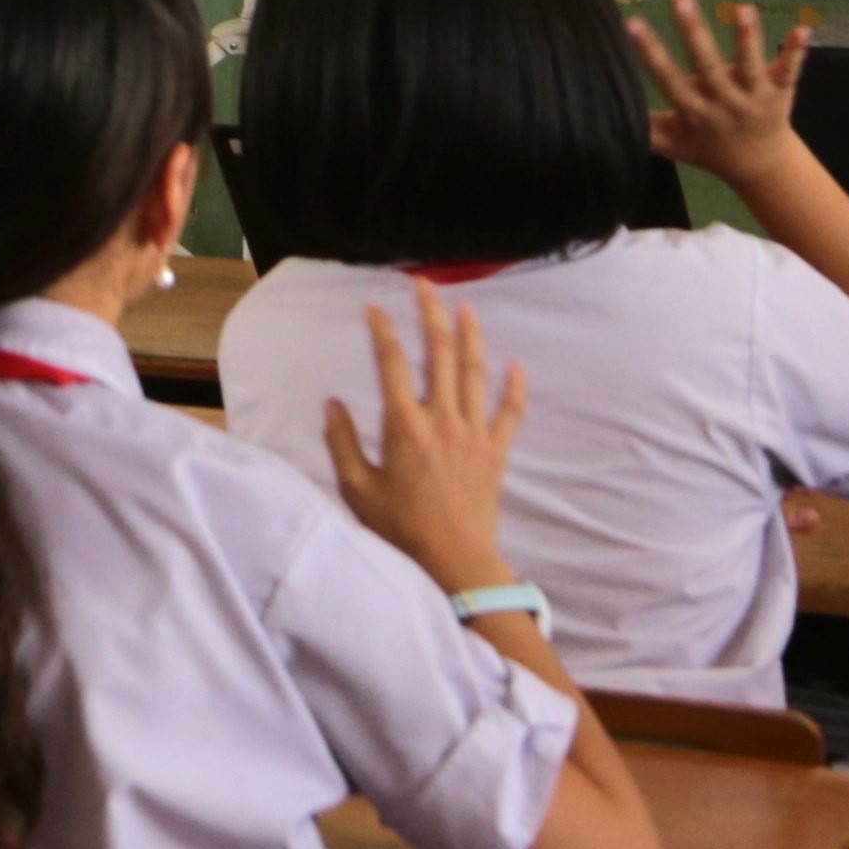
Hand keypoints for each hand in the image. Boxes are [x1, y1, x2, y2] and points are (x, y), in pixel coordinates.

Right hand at [319, 283, 526, 596]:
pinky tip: (516, 364)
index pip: (390, 363)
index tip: (373, 305)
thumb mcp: (357, 489)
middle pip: (439, 353)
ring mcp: (474, 433)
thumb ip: (342, 443)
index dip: (381, 329)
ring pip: (474, 372)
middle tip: (423, 285)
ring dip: (471, 335)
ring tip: (466, 307)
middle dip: (430, 313)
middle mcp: (442, 420)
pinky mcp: (496, 451)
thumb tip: (332, 403)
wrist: (456, 563)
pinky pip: (510, 412)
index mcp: (404, 426)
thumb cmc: (401, 530)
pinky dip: (515, 387)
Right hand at [627, 0, 812, 187]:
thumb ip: (648, 130)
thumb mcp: (676, 146)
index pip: (669, 79)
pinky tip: (804, 29)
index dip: (650, 52)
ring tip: (743, 9)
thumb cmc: (712, 150)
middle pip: (708, 65)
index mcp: (696, 112)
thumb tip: (611, 110)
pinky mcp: (781, 92)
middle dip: (694, 32)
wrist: (763, 167)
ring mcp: (755, 97)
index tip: (632, 22)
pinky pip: (790, 71)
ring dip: (747, 39)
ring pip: (750, 66)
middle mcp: (725, 103)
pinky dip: (796, 51)